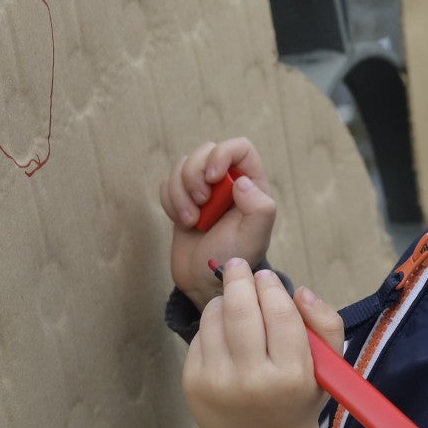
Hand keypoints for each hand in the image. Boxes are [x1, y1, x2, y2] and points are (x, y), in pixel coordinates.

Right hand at [166, 138, 276, 300]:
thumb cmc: (233, 259)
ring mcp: (204, 188)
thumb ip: (260, 207)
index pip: (239, 146)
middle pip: (205, 150)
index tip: (212, 178)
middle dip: (194, 175)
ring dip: (180, 192)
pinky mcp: (182, 199)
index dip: (222, 154)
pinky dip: (170, 201)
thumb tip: (241, 182)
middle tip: (201, 204)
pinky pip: (167, 183)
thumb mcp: (255, 237)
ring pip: (182, 166)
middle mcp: (228, 181)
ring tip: (191, 220)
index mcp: (252, 183)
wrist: (205, 280)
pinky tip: (183, 222)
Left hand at [183, 259, 342, 427]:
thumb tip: (300, 291)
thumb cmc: (299, 399)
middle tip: (239, 266)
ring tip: (234, 301)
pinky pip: (199, 337)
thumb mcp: (328, 368)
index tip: (267, 277)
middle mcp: (252, 380)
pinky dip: (212, 325)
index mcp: (291, 374)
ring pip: (214, 318)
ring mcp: (218, 383)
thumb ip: (326, 323)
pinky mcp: (194, 384)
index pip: (280, 313)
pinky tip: (224, 331)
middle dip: (239, 279)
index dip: (272, 287)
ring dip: (224, 300)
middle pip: (240, 310)